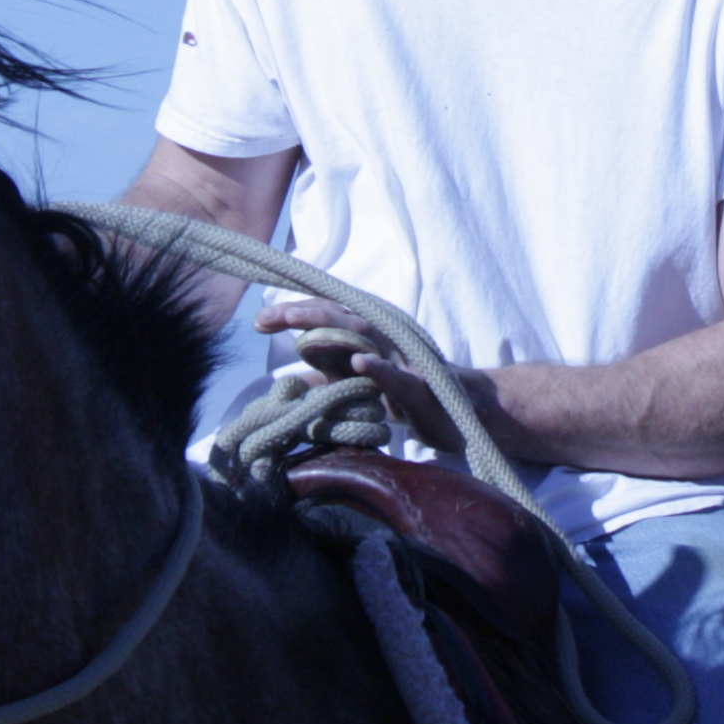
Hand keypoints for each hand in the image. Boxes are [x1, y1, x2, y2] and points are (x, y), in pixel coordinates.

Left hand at [254, 297, 490, 459]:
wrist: (465, 409)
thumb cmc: (408, 393)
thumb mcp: (361, 383)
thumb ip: (330, 374)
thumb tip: (292, 370)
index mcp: (368, 336)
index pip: (327, 316)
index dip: (293, 313)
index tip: (258, 321)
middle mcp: (384, 338)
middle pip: (340, 317)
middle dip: (303, 314)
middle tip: (266, 317)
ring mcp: (402, 359)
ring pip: (365, 338)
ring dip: (333, 333)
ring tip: (301, 332)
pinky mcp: (420, 386)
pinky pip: (397, 375)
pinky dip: (378, 366)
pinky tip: (359, 362)